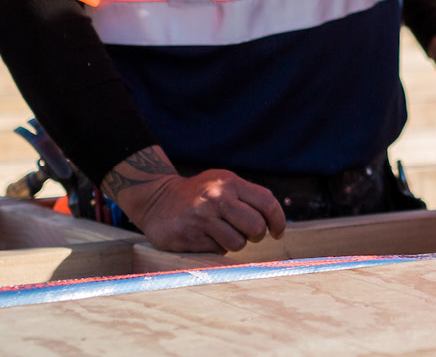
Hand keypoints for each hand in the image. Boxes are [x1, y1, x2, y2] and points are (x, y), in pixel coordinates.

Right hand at [101, 147, 285, 252]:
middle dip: (257, 235)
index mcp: (229, 183)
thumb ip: (248, 197)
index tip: (277, 232)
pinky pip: (217, 251)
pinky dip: (215, 248)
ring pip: (238, 243)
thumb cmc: (199, 194)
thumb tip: (274, 221)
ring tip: (220, 232)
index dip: (278, 221)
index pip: (267, 202)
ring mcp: (201, 219)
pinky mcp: (188, 238)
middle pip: (256, 227)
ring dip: (234, 242)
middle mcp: (216, 199)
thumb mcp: (222, 184)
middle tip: (249, 234)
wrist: (157, 199)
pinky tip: (204, 237)